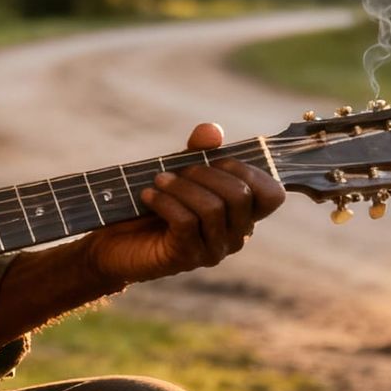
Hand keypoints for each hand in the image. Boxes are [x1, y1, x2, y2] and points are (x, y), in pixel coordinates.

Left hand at [86, 122, 284, 289]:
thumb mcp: (179, 171)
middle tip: (177, 171)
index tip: (216, 160)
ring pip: (212, 209)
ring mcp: (213, 250)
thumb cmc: (155, 204)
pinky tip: (148, 196)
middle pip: (240, 196)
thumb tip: (212, 132)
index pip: (273, 195)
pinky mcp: (187, 258)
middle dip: (206, 173)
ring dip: (181, 187)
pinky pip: (186, 223)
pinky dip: (165, 202)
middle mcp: (235, 235)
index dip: (249, 170)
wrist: (117, 242)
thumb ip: (198, 150)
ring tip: (158, 180)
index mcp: (242, 214)